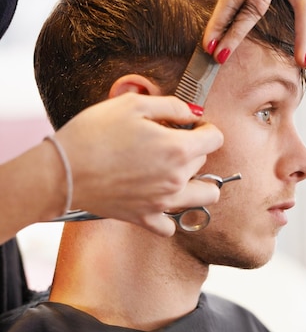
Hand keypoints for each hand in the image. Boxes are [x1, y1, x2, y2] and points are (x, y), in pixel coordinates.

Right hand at [55, 93, 223, 236]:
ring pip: (204, 198)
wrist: (63, 171)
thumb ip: (171, 106)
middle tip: (167, 142)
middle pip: (205, 163)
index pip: (215, 139)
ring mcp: (163, 203)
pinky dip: (169, 215)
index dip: (206, 128)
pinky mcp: (145, 218)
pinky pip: (170, 226)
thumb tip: (193, 114)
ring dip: (199, 185)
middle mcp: (176, 179)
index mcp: (177, 149)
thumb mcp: (133, 104)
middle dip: (192, 150)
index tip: (191, 127)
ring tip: (178, 174)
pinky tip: (158, 199)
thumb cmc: (93, 134)